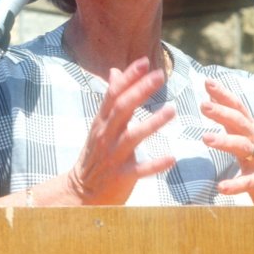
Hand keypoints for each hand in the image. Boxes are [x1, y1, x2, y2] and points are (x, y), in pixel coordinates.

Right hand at [66, 57, 175, 204]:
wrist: (80, 192)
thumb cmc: (95, 155)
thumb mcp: (99, 124)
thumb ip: (111, 99)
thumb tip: (115, 71)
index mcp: (102, 122)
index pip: (113, 94)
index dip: (128, 77)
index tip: (144, 62)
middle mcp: (105, 136)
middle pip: (122, 109)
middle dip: (140, 91)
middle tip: (160, 75)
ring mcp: (112, 157)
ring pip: (132, 137)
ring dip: (152, 123)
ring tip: (172, 109)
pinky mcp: (121, 177)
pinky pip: (139, 170)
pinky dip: (155, 164)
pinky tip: (171, 158)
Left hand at [199, 78, 253, 203]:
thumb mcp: (246, 137)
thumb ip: (229, 120)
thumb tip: (210, 97)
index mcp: (250, 130)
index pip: (237, 108)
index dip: (223, 94)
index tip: (208, 81)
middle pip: (239, 123)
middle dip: (222, 112)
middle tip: (203, 105)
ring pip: (243, 147)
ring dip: (225, 141)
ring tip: (206, 138)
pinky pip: (248, 182)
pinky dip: (235, 184)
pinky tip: (221, 187)